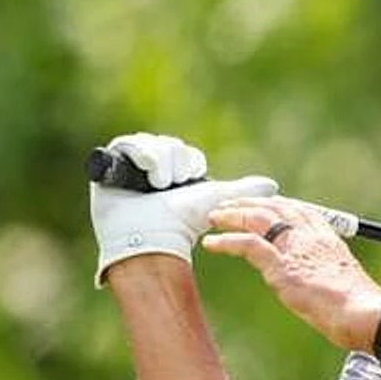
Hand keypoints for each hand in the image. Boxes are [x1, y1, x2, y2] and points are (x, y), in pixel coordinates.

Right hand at [90, 133, 277, 286]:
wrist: (154, 235)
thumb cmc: (182, 223)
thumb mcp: (215, 200)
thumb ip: (243, 191)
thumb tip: (273, 185)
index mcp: (172, 170)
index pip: (183, 150)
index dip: (188, 164)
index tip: (187, 184)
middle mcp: (149, 166)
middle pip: (167, 145)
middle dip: (175, 166)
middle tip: (170, 189)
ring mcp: (127, 166)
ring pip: (151, 144)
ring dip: (161, 166)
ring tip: (156, 187)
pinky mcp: (107, 166)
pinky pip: (127, 145)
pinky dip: (141, 159)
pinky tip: (142, 179)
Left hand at [203, 196, 380, 351]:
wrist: (364, 315)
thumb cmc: (360, 310)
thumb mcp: (346, 284)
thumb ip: (329, 275)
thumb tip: (321, 285)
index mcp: (329, 240)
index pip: (301, 211)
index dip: (279, 204)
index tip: (263, 204)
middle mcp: (312, 238)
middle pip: (277, 208)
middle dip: (251, 203)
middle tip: (230, 205)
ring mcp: (296, 249)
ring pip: (258, 219)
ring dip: (233, 215)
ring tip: (215, 217)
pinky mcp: (282, 266)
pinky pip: (248, 244)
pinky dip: (227, 241)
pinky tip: (212, 243)